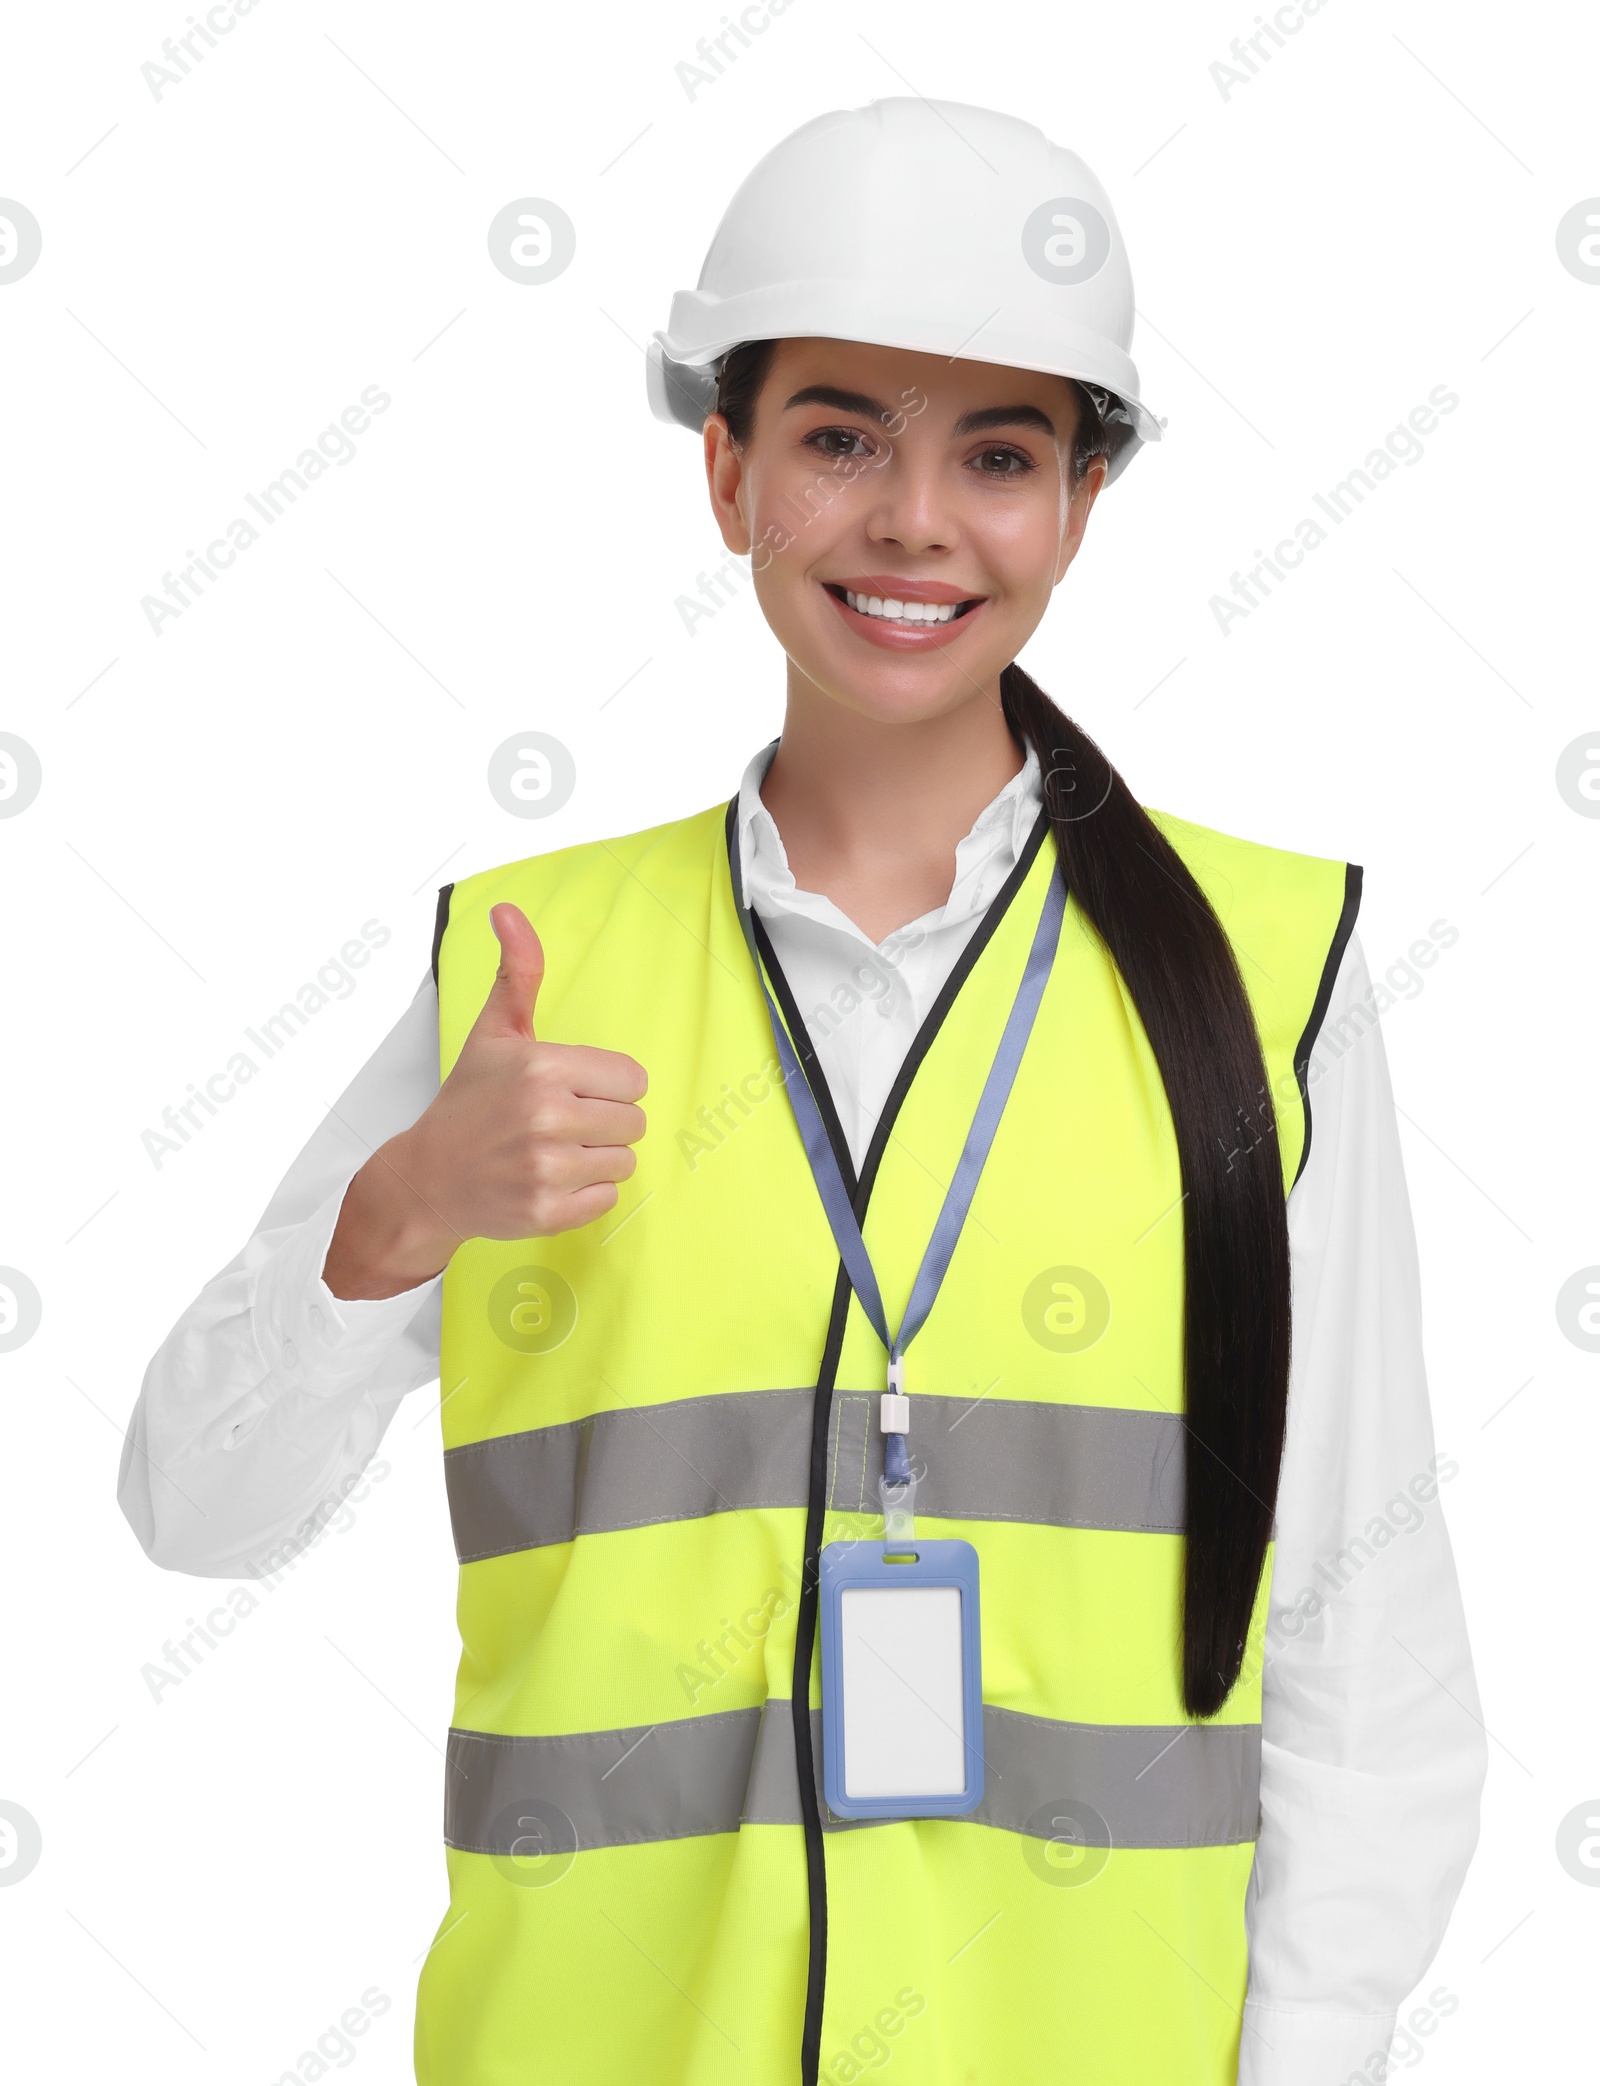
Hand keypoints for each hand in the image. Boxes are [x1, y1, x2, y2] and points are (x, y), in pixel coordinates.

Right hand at [323, 904, 646, 1298]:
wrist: (426, 1180)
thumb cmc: (467, 1102)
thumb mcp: (493, 1032)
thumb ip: (517, 973)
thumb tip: (508, 910)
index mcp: (540, 1067)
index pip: (633, 1079)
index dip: (607, 1086)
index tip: (572, 1091)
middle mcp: (545, 1116)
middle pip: (634, 1121)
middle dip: (604, 1122)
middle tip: (561, 1124)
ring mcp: (545, 1168)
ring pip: (625, 1160)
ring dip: (597, 1158)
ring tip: (554, 1152)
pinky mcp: (546, 1211)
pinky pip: (608, 1199)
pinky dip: (586, 1194)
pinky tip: (550, 1180)